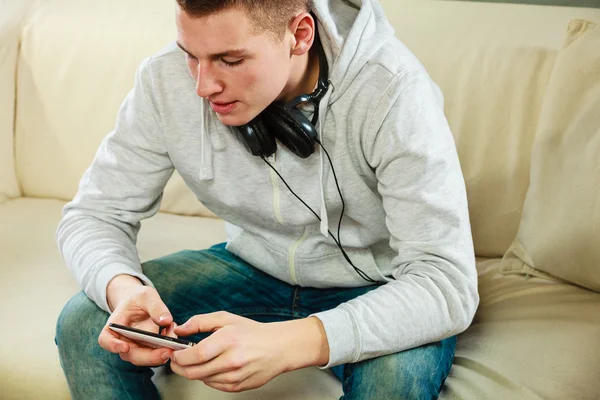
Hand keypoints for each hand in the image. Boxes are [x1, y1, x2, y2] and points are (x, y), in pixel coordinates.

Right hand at [98, 277, 176, 366]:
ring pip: (146, 358)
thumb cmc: (139, 298)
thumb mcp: (147, 295)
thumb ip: (155, 306)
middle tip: (167, 350)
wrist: (141, 303)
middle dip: (149, 356)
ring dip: (162, 351)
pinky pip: (156, 354)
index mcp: (115, 325)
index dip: (113, 346)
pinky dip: (167, 346)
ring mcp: (135, 347)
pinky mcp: (147, 349)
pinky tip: (172, 331)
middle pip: (130, 355)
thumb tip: (166, 321)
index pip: (106, 340)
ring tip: (172, 331)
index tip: (125, 347)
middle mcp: (122, 340)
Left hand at [170, 311, 329, 392]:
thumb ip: (200, 322)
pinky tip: (213, 366)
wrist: (279, 348)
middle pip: (194, 372)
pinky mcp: (238, 387)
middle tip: (176, 360)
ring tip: (198, 360)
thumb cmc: (253, 332)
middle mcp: (232, 360)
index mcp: (228, 340)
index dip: (179, 356)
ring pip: (202, 379)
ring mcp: (235, 376)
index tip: (174, 353)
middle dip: (179, 367)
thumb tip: (180, 329)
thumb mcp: (227, 319)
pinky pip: (213, 385)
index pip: (195, 354)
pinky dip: (208, 377)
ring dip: (194, 371)